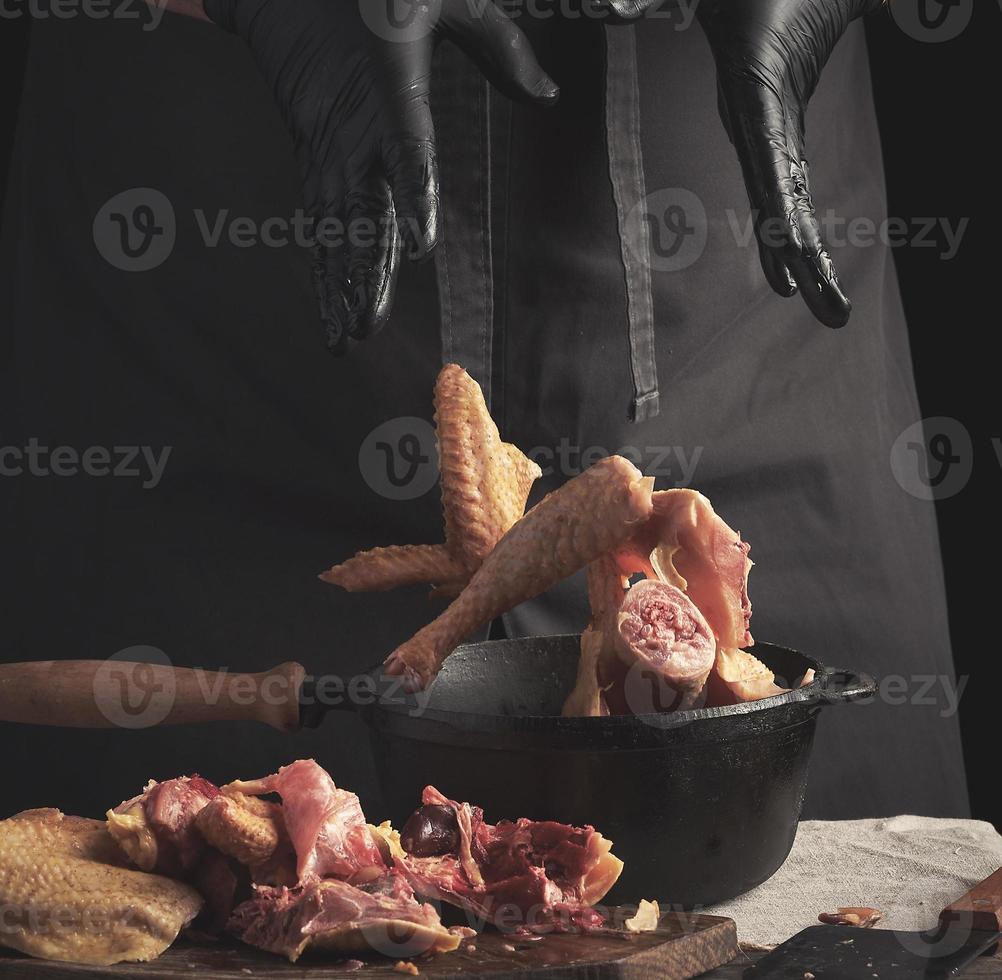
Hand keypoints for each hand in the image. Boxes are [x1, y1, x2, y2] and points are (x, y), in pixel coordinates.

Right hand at [203, 0, 557, 351]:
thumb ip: (500, 45)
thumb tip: (550, 95)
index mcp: (389, 87)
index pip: (406, 148)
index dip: (412, 195)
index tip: (420, 242)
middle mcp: (353, 128)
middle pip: (360, 209)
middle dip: (364, 271)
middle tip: (369, 323)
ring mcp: (326, 149)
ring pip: (332, 227)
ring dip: (338, 284)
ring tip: (346, 334)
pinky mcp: (311, 159)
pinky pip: (315, 220)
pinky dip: (320, 266)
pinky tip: (326, 306)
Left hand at [695, 0, 884, 326]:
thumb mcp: (846, 8)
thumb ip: (885, 12)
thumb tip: (924, 12)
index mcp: (780, 127)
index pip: (795, 200)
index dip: (808, 245)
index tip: (822, 289)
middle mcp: (762, 139)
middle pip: (788, 217)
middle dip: (809, 269)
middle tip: (835, 317)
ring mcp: (754, 125)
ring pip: (776, 204)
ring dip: (793, 254)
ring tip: (810, 300)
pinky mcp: (751, 104)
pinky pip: (768, 166)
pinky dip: (778, 207)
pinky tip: (787, 250)